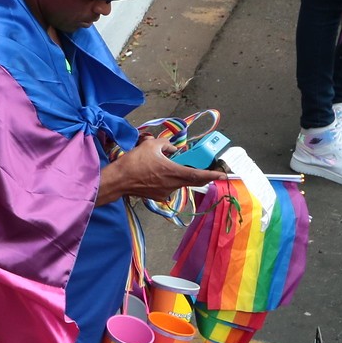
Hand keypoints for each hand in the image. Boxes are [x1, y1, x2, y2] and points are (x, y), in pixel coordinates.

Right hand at [98, 132, 226, 203]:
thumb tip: (174, 150)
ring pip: (176, 182)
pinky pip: (167, 186)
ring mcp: (165, 193)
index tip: (223, 175)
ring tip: (159, 165)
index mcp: (174, 173)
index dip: (212, 175)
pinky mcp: (157, 197)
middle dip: (198, 174)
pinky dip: (165, 179)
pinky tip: (153, 173)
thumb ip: (167, 145)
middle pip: (190, 180)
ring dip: (175, 174)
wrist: (118, 180)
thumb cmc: (135, 161)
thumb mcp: (151, 145)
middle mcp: (172, 186)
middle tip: (202, 167)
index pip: (198, 175)